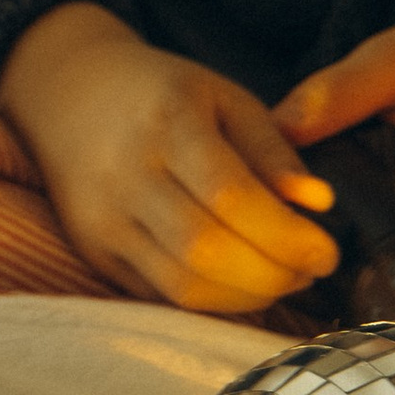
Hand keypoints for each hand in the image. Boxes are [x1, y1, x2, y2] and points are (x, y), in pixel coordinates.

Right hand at [0, 2, 338, 315]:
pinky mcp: (92, 250)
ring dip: (247, 297)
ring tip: (281, 280)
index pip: (232, 197)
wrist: (67, 94)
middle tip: (309, 271)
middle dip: (274, 275)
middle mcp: (125, 173)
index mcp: (167, 122)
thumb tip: (319, 205)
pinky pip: (160, 295)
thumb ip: (273, 151)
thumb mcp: (226, 99)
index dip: (287, 237)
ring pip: (183, 285)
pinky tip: (241, 284)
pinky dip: (211, 301)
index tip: (327, 252)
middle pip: (207, 251)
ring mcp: (101, 218)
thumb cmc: (162, 95)